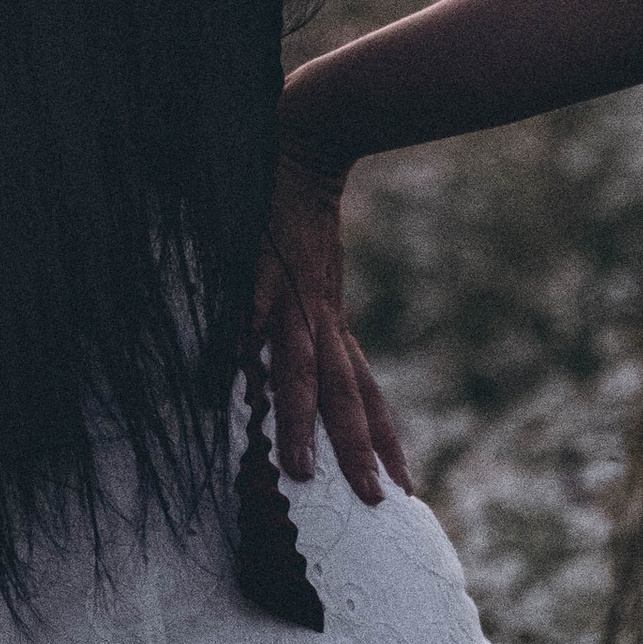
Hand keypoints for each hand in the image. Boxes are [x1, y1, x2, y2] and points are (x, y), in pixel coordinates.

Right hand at [252, 149, 411, 507]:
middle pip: (342, 392)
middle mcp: (319, 315)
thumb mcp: (311, 278)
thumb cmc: (299, 214)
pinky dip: (246, 340)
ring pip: (299, 366)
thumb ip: (300, 325)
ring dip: (300, 420)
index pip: (363, 391)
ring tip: (298, 469)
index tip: (404, 487)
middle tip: (373, 501)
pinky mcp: (260, 264)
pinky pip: (250, 307)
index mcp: (331, 320)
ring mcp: (290, 292)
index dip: (383, 438)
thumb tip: (285, 368)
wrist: (302, 142)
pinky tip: (238, 376)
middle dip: (355, 449)